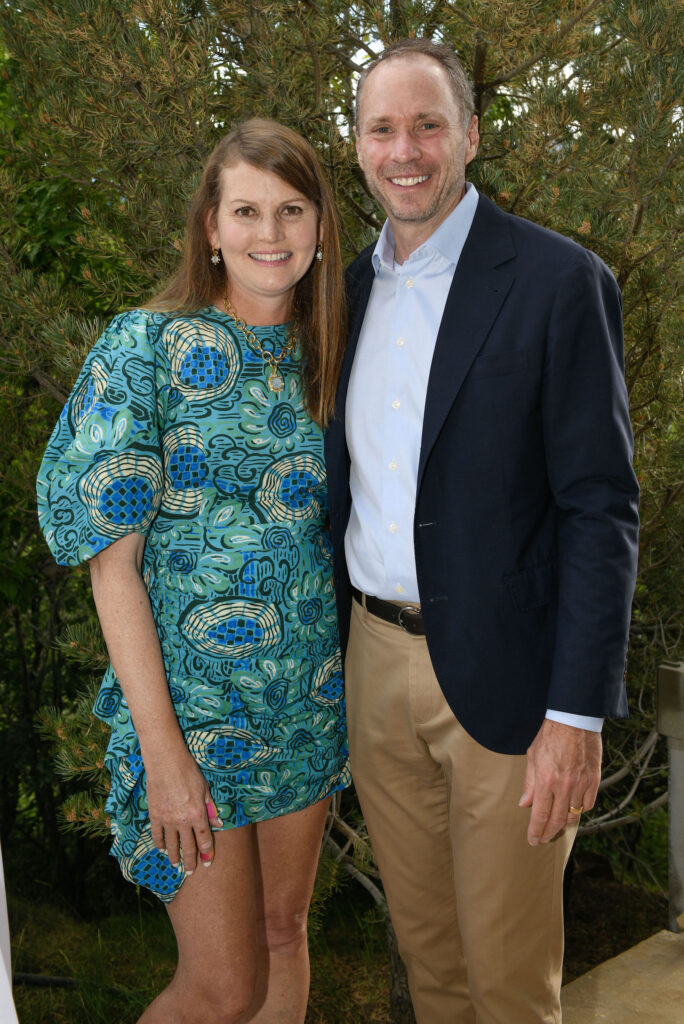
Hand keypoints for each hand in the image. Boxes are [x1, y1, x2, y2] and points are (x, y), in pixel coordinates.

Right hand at [146, 752, 223, 872]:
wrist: (166, 762)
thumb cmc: (188, 772)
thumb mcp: (204, 789)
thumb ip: (210, 808)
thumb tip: (219, 823)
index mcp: (197, 814)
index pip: (204, 839)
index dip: (206, 852)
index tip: (207, 862)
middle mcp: (182, 821)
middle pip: (187, 847)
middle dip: (191, 861)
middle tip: (191, 872)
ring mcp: (167, 820)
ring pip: (171, 845)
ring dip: (174, 857)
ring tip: (176, 865)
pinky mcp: (154, 815)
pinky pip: (157, 835)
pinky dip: (160, 844)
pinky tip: (162, 849)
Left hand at [519, 719, 601, 845]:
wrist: (574, 720)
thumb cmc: (550, 736)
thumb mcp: (532, 756)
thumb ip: (529, 783)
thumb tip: (524, 804)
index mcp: (546, 780)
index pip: (540, 816)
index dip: (536, 832)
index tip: (533, 840)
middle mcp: (564, 786)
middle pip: (557, 821)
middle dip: (549, 834)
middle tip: (543, 840)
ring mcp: (581, 784)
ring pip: (574, 816)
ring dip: (564, 824)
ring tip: (556, 827)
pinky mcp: (595, 780)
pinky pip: (588, 805)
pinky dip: (580, 811)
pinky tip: (573, 810)